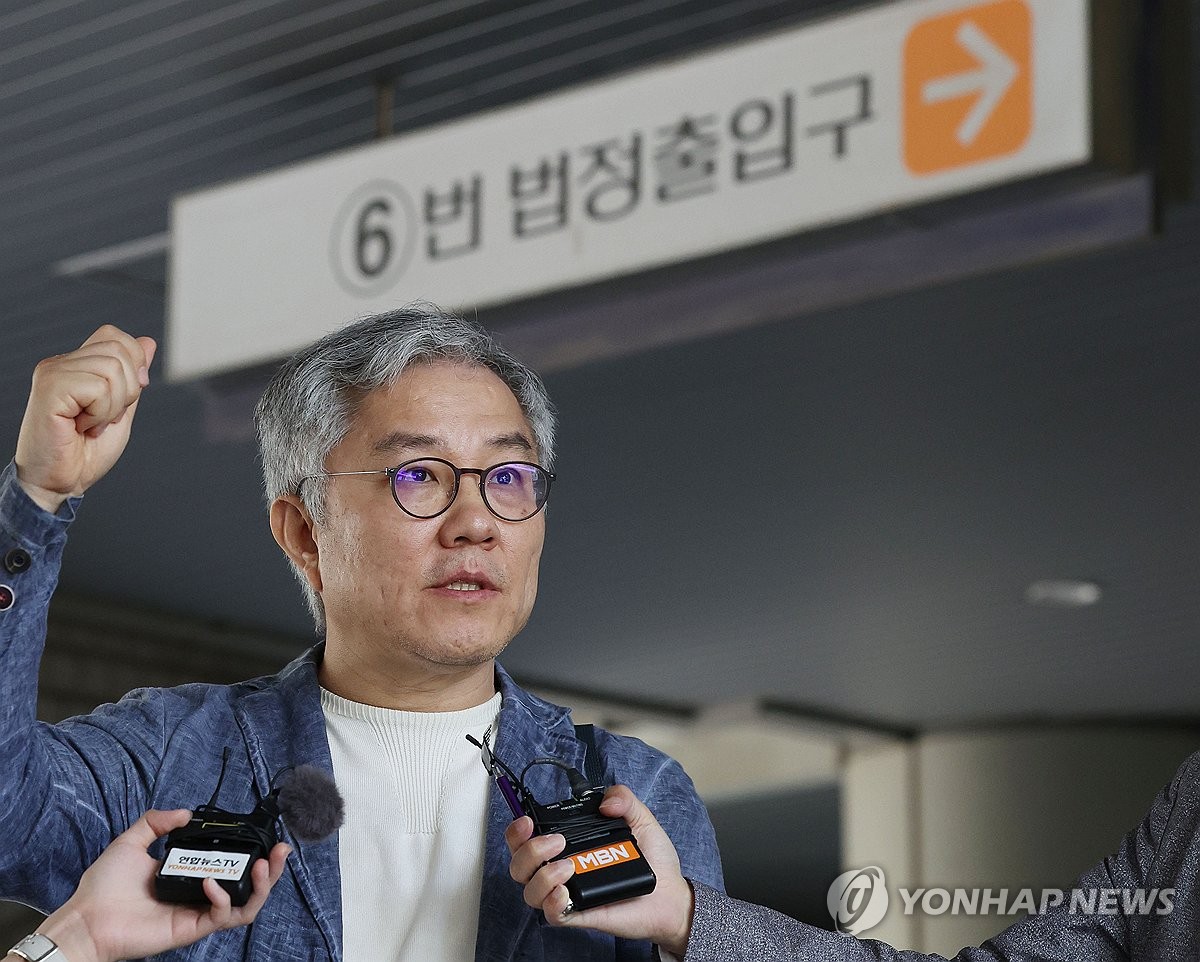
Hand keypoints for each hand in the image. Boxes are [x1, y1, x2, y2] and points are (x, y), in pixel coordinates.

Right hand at [14, 326, 155, 512]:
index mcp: (76, 365)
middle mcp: (61, 363)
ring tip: (89, 424)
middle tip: (102, 418)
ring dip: (112, 407)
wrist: (61, 482)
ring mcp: (52, 373)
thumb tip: (148, 342)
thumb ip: (133, 377)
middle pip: (119, 350)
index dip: (133, 365)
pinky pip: (99, 387)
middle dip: (127, 391)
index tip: (123, 400)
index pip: (115, 336)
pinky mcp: (49, 388)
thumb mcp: (121, 409)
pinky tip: (80, 427)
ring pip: (112, 369)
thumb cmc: (86, 452)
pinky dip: (100, 413)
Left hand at [33, 809, 289, 961]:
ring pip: (245, 905)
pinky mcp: (191, 929)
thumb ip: (156, 821)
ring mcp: (197, 913)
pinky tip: (212, 883)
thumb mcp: (130, 841)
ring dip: (262, 886)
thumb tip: (185, 812)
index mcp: (189, 875)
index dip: (251, 852)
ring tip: (264, 866)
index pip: (230, 865)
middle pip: (248, 886)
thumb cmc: (102, 888)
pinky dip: (223, 898)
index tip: (264, 837)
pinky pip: (220, 915)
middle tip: (280, 850)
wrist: (86, 919)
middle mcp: (199, 894)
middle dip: (271, 870)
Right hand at [506, 785, 694, 956]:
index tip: (527, 821)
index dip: (517, 830)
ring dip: (541, 875)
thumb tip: (606, 801)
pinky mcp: (580, 915)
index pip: (527, 839)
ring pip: (529, 891)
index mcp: (570, 844)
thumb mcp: (641, 819)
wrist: (672, 893)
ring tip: (568, 867)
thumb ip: (624, 799)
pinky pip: (552, 916)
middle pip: (519, 865)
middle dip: (528, 850)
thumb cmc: (654, 859)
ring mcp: (569, 893)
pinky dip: (553, 902)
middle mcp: (561, 869)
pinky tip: (565, 892)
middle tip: (557, 842)